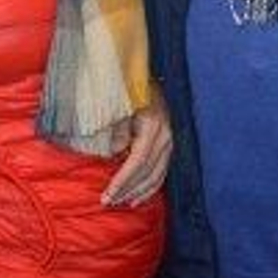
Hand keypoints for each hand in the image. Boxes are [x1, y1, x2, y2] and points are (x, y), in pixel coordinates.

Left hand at [101, 85, 171, 207]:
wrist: (145, 75)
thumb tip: (114, 154)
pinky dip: (151, 187)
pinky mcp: (169, 144)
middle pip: (147, 172)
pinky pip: (162, 172)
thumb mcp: (119, 106)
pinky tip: (139, 197)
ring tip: (122, 203)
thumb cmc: (127, 89)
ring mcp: (170, 141)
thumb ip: (117, 130)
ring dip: (139, 192)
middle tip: (109, 202)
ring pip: (157, 176)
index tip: (107, 196)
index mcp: (152, 126)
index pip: (137, 162)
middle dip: (127, 190)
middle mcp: (165, 136)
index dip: (122, 182)